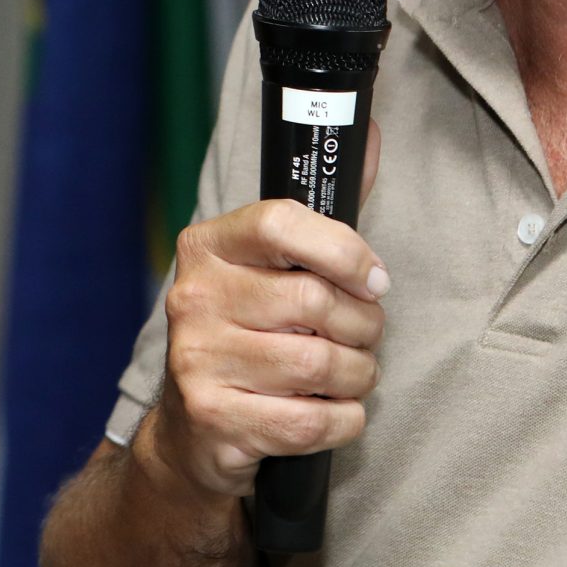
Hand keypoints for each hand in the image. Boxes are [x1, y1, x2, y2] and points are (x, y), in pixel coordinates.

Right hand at [146, 119, 386, 499]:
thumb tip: (369, 134)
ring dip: (358, 375)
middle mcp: (194, 297)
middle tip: (365, 335)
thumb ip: (322, 214)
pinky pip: (312, 421)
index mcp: (208, 247)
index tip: (374, 279)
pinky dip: (344, 419)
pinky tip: (336, 411)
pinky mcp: (215, 418)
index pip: (280, 222)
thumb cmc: (247, 334)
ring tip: (351, 373)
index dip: (343, 249)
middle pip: (313, 300)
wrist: (191, 431)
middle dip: (363, 325)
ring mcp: (198, 360)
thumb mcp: (270, 270)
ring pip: (319, 364)